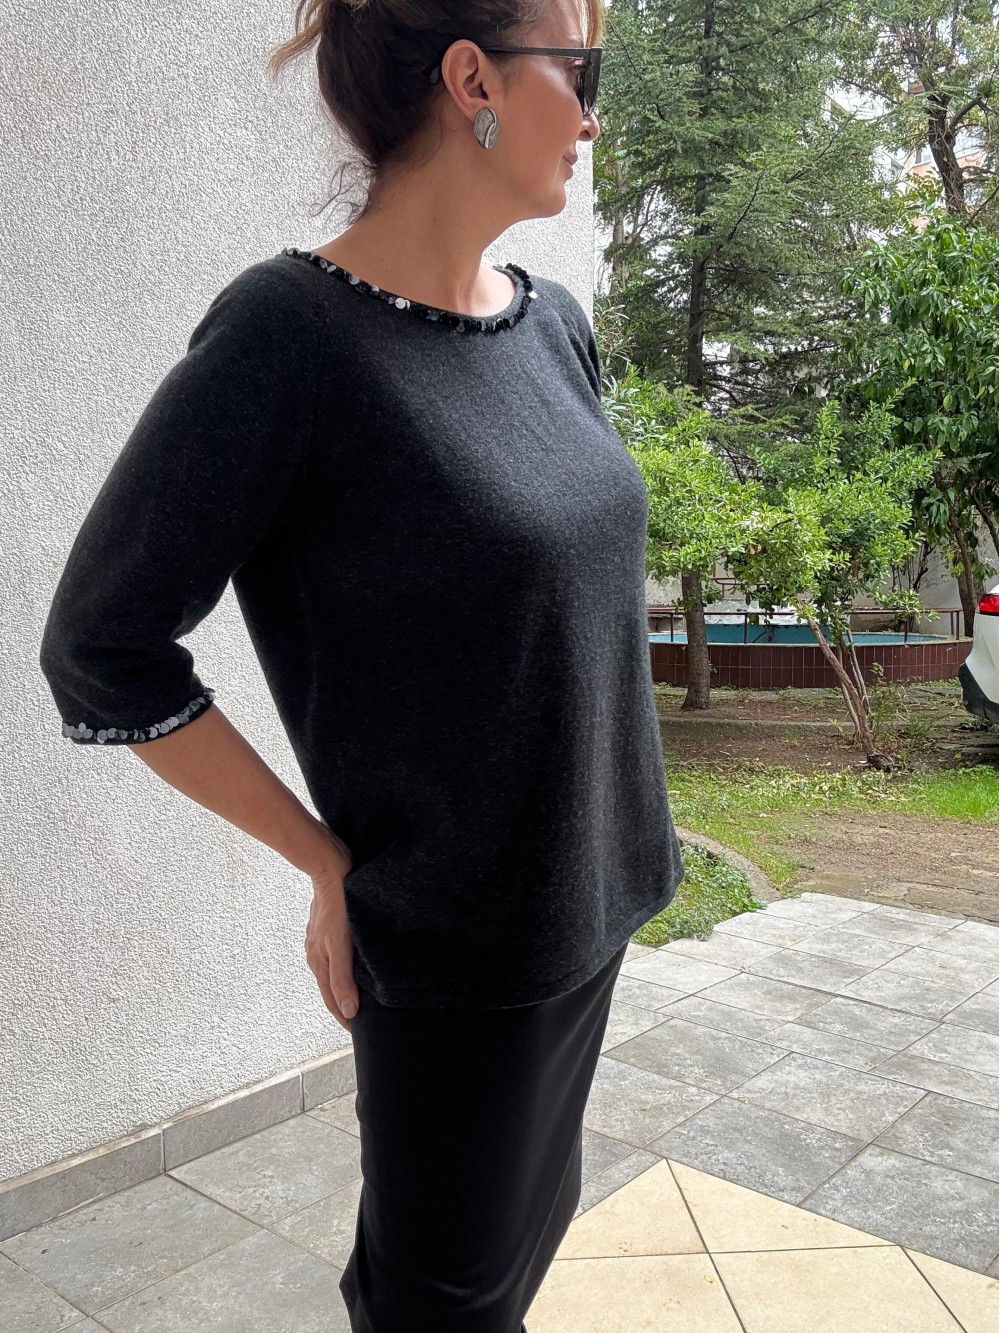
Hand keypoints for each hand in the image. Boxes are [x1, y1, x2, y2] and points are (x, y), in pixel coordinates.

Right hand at [304, 830, 358, 1031]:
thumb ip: (343, 978)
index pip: (333, 999)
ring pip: (333, 972)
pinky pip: (335, 955)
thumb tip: (348, 1011)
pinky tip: (353, 964)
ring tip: (359, 996)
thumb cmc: (339, 906)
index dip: (345, 1017)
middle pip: (331, 988)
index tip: (357, 1032)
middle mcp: (317, 954)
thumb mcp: (342, 945)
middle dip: (343, 1005)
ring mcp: (320, 940)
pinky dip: (344, 967)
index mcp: (319, 962)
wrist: (331, 869)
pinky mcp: (327, 928)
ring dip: (344, 987)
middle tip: (361, 1019)